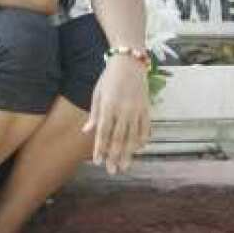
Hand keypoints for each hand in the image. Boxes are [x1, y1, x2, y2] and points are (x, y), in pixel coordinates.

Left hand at [82, 54, 150, 173]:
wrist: (129, 62)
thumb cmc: (109, 78)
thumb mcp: (97, 93)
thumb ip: (94, 114)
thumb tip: (87, 131)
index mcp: (108, 107)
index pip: (103, 133)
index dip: (100, 149)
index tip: (98, 162)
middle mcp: (123, 110)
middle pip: (118, 138)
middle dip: (115, 156)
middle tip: (113, 170)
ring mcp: (136, 109)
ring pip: (132, 136)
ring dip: (128, 152)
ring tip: (125, 165)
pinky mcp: (146, 107)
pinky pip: (145, 127)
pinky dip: (143, 138)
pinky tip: (139, 149)